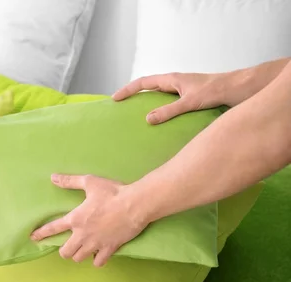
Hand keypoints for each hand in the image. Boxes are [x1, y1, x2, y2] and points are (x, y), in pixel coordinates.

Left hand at [30, 174, 148, 266]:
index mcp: (75, 219)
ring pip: (79, 258)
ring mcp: (96, 244)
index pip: (53, 228)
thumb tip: (53, 177)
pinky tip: (98, 255)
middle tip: (69, 246)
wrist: (135, 204)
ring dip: (79, 255)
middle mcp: (82, 234)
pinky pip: (98, 262)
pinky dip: (97, 260)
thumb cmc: (112, 192)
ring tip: (83, 249)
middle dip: (64, 250)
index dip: (41, 234)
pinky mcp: (109, 249)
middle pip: (65, 252)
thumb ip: (70, 181)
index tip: (34, 237)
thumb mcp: (89, 182)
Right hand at [112, 72, 228, 123]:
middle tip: (121, 109)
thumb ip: (169, 111)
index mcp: (172, 80)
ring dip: (147, 106)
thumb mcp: (190, 102)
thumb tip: (148, 119)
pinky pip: (169, 106)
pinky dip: (161, 113)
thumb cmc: (218, 90)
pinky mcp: (190, 100)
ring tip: (137, 120)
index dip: (128, 90)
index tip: (115, 99)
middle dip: (134, 97)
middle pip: (149, 89)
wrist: (242, 89)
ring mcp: (183, 92)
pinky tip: (162, 126)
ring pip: (159, 98)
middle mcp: (176, 84)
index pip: (143, 82)